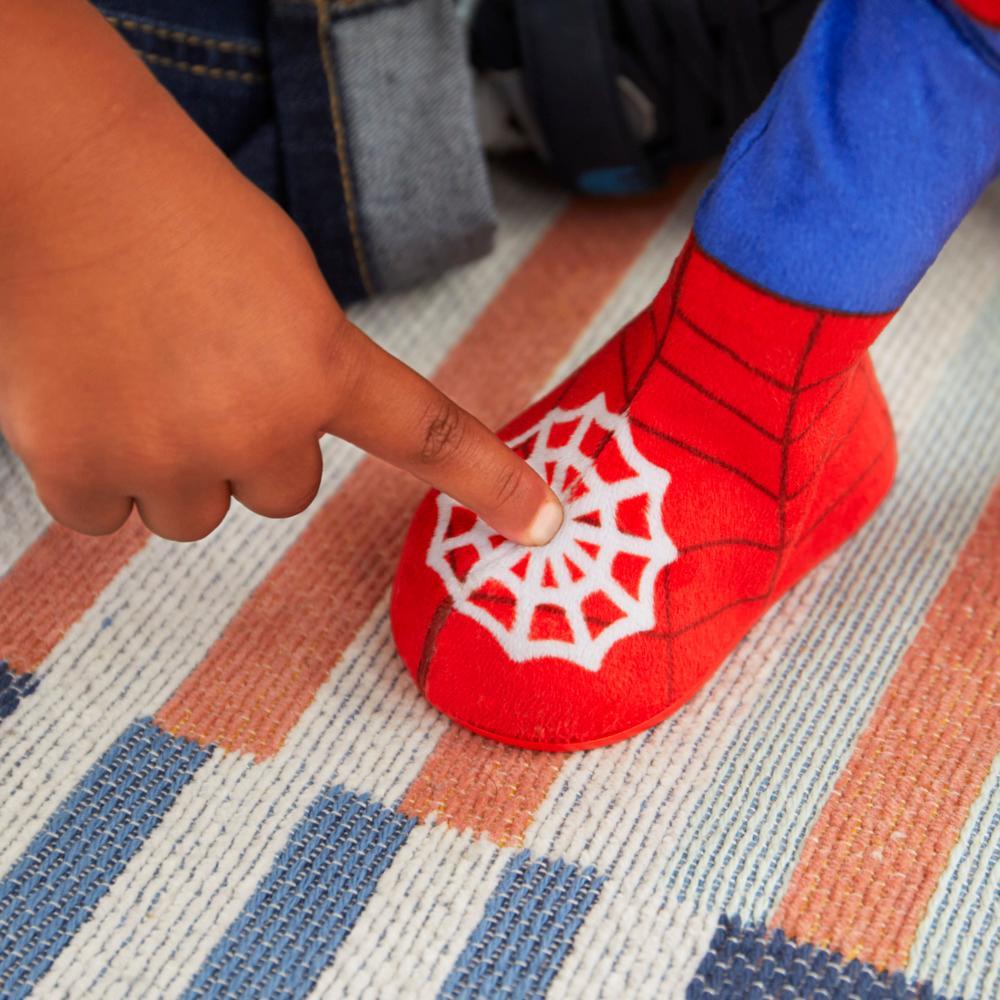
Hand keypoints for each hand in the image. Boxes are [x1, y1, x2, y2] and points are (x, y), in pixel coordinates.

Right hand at [0, 1, 561, 544]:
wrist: (60, 174)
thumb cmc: (177, 212)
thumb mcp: (286, 288)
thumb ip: (307, 372)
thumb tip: (282, 445)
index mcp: (321, 364)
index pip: (426, 435)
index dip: (489, 483)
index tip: (541, 522)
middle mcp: (258, 424)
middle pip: (279, 494)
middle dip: (247, 450)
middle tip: (197, 372)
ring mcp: (169, 455)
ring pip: (194, 515)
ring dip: (171, 467)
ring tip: (135, 378)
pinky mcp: (80, 469)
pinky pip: (107, 517)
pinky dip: (95, 474)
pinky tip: (84, 400)